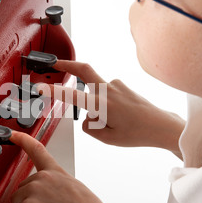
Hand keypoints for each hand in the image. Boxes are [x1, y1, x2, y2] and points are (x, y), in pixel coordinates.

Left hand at [10, 131, 127, 202]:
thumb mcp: (74, 188)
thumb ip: (57, 184)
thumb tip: (51, 193)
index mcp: (56, 171)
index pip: (36, 150)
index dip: (22, 139)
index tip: (12, 135)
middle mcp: (43, 177)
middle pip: (23, 186)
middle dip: (31, 198)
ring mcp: (34, 190)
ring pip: (19, 201)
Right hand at [39, 60, 184, 155]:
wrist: (161, 126)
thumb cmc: (138, 133)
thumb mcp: (107, 138)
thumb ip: (89, 127)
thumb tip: (86, 118)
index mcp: (102, 105)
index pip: (72, 95)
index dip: (53, 90)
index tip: (40, 86)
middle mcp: (108, 90)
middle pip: (83, 69)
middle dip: (66, 65)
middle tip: (54, 64)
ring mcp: (117, 85)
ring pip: (95, 88)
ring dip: (93, 100)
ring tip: (111, 121)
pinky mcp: (122, 86)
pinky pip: (105, 92)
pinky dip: (104, 102)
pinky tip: (118, 115)